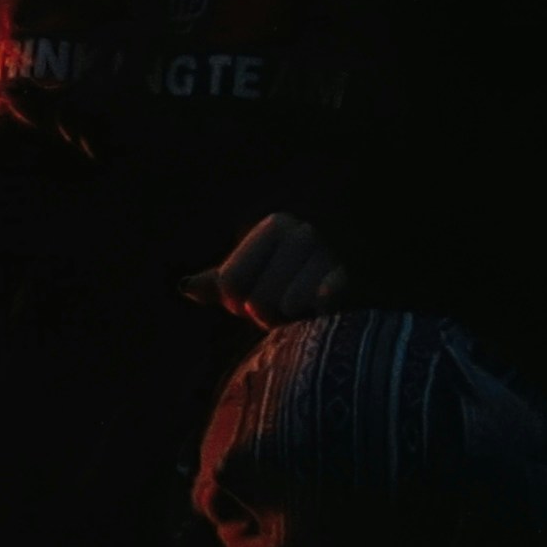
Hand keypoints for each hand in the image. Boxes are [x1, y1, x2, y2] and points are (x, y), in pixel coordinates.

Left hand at [183, 210, 346, 325]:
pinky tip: (324, 310)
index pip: (230, 283)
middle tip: (287, 307)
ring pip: (286, 306)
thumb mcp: (255, 277)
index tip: (256, 299)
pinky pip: (320, 306)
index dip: (239, 304)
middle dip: (267, 316)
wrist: (361, 282)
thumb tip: (185, 287)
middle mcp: (303, 231)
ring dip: (293, 320)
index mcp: (275, 226)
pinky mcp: (353, 278)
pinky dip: (318, 316)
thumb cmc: (296, 282)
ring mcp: (330, 253)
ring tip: (306, 310)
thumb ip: (221, 283)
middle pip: (258, 300)